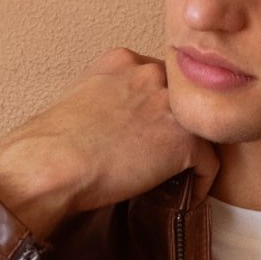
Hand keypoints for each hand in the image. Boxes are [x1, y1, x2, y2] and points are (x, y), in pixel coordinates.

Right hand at [0, 46, 219, 234]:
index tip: (153, 139)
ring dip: (194, 157)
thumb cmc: (50, 146)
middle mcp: (150, 73)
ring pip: (201, 130)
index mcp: (121, 61)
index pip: (159, 82)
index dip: (159, 115)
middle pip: (184, 103)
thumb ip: (106, 101)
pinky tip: (185, 197)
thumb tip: (114, 128)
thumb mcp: (78, 102)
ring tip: (181, 180)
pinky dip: (201, 184)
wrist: (52, 163)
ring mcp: (170, 104)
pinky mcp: (183, 138)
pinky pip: (210, 164)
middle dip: (180, 132)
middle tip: (171, 162)